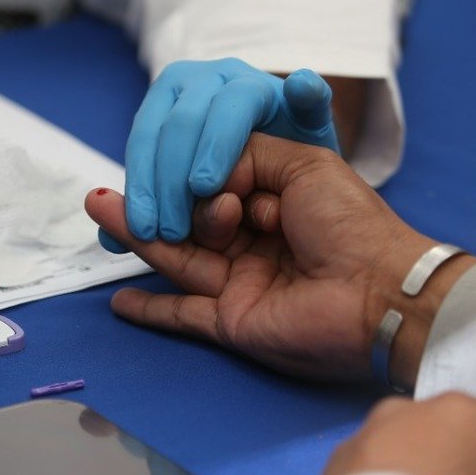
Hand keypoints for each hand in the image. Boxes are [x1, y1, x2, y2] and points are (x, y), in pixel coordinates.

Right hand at [86, 133, 472, 381]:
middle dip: (157, 197)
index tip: (202, 172)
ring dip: (137, 232)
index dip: (199, 171)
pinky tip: (118, 300)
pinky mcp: (229, 320)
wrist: (378, 293)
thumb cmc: (351, 223)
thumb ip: (249, 154)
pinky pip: (181, 314)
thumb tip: (203, 174)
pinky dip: (149, 310)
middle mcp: (255, 242)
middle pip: (191, 217)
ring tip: (97, 204)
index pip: (218, 180)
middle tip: (120, 183)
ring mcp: (239, 282)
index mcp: (276, 203)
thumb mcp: (305, 164)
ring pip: (176, 256)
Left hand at [107, 58, 338, 247]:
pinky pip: (307, 94)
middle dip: (170, 178)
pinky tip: (300, 90)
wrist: (287, 174)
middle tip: (172, 227)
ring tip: (206, 189)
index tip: (143, 229)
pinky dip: (305, 90)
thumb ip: (150, 214)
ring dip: (214, 147)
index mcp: (170, 98)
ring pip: (230, 105)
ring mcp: (255, 86)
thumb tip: (109, 240)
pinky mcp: (300, 101)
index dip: (141, 185)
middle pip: (180, 122)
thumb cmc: (226, 187)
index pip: (145, 138)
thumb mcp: (180, 198)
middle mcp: (208, 83)